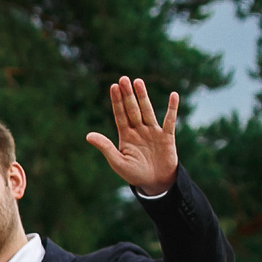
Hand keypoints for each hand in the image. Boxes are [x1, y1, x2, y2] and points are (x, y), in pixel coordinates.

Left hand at [87, 76, 178, 193]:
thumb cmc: (134, 173)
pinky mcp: (167, 136)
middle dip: (127, 95)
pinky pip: (170, 120)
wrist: (155, 182)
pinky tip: (174, 95)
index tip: (113, 87)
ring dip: (143, 96)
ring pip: (147, 110)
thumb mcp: (117, 162)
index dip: (116, 101)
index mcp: (125, 135)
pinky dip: (172, 108)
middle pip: (132, 109)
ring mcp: (153, 132)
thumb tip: (88, 135)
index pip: (119, 115)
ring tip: (138, 81)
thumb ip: (105, 147)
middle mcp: (138, 130)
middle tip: (123, 78)